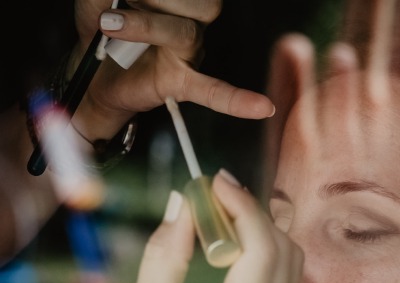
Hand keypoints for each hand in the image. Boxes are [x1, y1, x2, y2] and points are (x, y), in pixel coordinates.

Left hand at [71, 0, 274, 141]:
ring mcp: (190, 53)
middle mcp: (191, 22)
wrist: (89, 71)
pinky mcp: (182, 82)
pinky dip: (238, 100)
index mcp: (178, 0)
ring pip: (187, 33)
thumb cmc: (101, 26)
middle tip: (122, 0)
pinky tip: (262, 107)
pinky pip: (214, 91)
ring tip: (109, 24)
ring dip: (147, 24)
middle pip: (204, 4)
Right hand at [95, 171, 302, 282]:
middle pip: (283, 248)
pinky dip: (263, 250)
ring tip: (218, 219)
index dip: (242, 205)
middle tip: (211, 196)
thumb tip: (182, 201)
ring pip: (291, 260)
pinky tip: (230, 247)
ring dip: (260, 230)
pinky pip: (284, 277)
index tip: (215, 180)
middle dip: (251, 212)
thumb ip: (166, 254)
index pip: (262, 248)